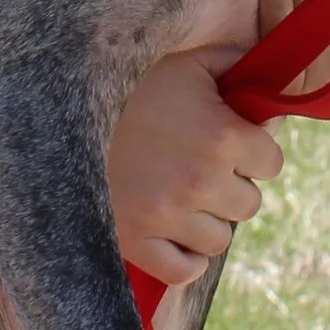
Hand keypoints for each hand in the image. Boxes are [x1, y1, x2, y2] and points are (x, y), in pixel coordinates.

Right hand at [106, 49, 284, 289]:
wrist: (58, 106)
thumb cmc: (129, 79)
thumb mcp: (187, 59)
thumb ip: (234, 64)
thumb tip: (266, 78)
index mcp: (222, 136)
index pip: (272, 162)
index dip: (255, 148)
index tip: (232, 138)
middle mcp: (201, 182)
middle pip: (249, 203)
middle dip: (231, 183)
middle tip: (201, 162)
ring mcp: (168, 216)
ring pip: (219, 239)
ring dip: (208, 219)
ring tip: (182, 193)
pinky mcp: (135, 242)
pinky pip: (184, 270)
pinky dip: (186, 257)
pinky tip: (174, 231)